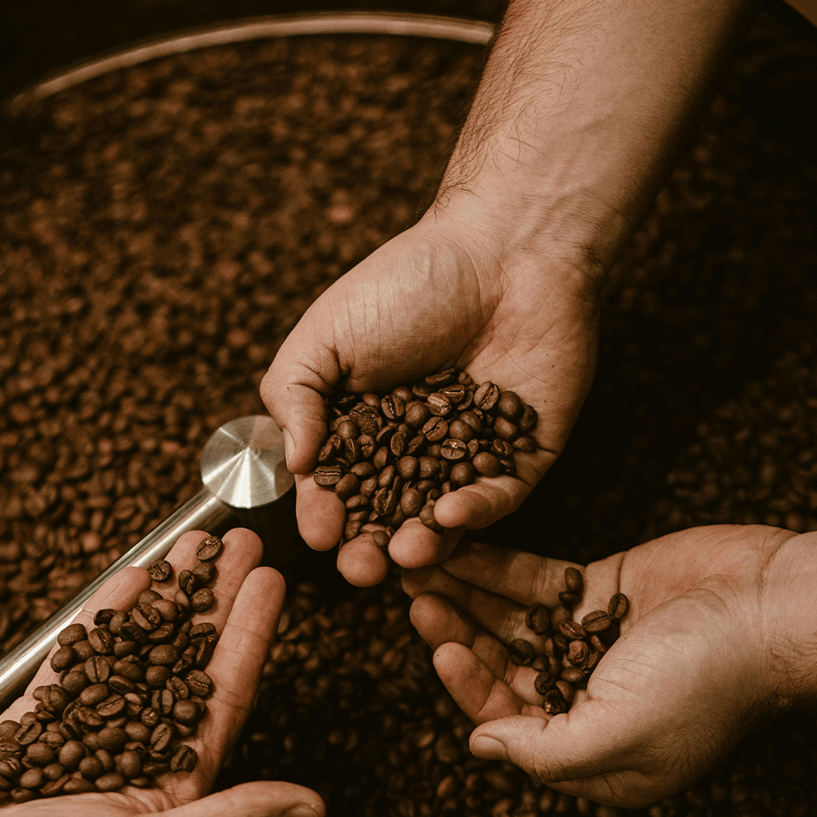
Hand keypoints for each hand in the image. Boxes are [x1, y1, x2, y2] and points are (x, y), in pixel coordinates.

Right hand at [0, 528, 323, 816]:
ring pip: (136, 648)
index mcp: (176, 785)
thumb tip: (314, 807)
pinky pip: (76, 659)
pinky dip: (102, 619)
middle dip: (215, 601)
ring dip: (166, 597)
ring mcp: (86, 733)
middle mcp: (138, 754)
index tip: (272, 583)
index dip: (251, 636)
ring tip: (191, 543)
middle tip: (241, 543)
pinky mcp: (33, 724)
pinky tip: (128, 580)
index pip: (226, 694)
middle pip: (187, 660)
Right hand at [260, 210, 598, 585]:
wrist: (505, 248)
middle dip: (371, 549)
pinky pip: (498, 497)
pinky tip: (451, 516)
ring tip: (404, 556)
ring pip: (443, 521)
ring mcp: (469, 459)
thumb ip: (294, 396)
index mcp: (364, 429)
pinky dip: (476, 512)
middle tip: (361, 568)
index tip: (320, 532)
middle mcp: (415, 453)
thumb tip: (293, 465)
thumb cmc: (408, 283)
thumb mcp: (325, 335)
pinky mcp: (523, 457)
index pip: (340, 489)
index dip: (327, 515)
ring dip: (423, 545)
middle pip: (389, 518)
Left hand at [403, 525, 812, 805]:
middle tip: (414, 594)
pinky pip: (536, 581)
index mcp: (591, 749)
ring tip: (422, 563)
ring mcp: (591, 639)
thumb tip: (479, 747)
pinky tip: (459, 545)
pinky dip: (498, 566)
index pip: (506, 721)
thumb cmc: (707, 681)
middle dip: (455, 633)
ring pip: (509, 621)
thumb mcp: (619, 735)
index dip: (467, 686)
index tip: (439, 646)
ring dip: (466, 595)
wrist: (776, 605)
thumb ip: (543, 750)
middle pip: (499, 666)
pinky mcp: (602, 588)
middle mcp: (585, 697)